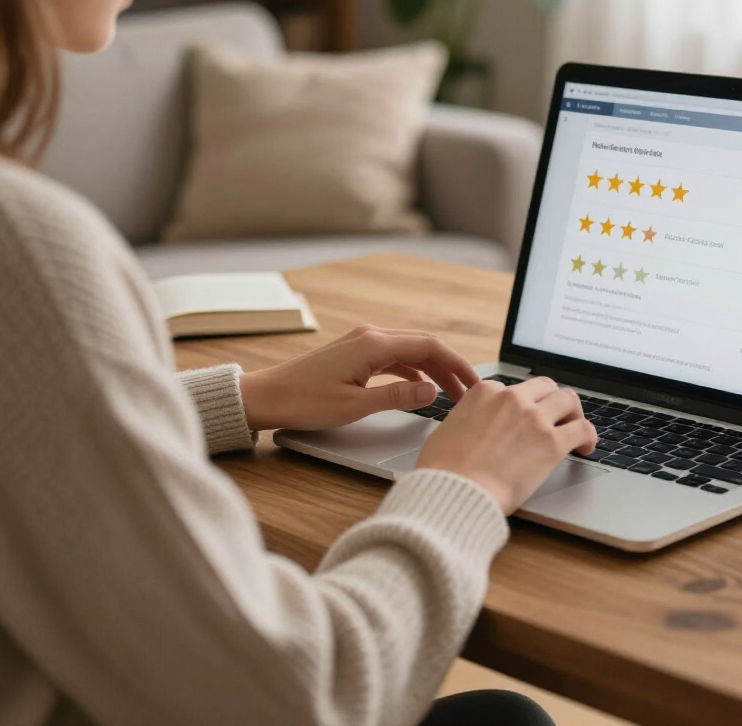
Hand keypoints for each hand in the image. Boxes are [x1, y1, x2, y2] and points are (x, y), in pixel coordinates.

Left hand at [238, 325, 479, 431]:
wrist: (267, 397)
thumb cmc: (304, 402)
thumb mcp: (355, 406)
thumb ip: (397, 398)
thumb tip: (433, 392)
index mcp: (374, 344)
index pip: (429, 346)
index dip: (456, 363)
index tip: (474, 383)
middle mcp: (371, 336)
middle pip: (423, 345)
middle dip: (449, 367)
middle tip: (468, 392)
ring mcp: (362, 342)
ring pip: (410, 351)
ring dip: (432, 370)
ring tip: (449, 393)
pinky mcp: (355, 353)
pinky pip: (394, 357)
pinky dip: (412, 371)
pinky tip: (419, 390)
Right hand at [415, 377, 597, 514]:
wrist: (456, 492)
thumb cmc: (444, 470)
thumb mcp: (447, 430)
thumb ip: (467, 419)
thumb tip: (472, 427)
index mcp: (485, 392)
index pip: (515, 389)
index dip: (524, 404)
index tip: (526, 418)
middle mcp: (511, 398)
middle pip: (545, 387)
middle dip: (552, 401)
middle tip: (556, 418)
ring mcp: (533, 418)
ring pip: (568, 400)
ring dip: (574, 413)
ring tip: (575, 430)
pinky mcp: (551, 442)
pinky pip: (582, 429)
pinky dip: (588, 436)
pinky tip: (586, 448)